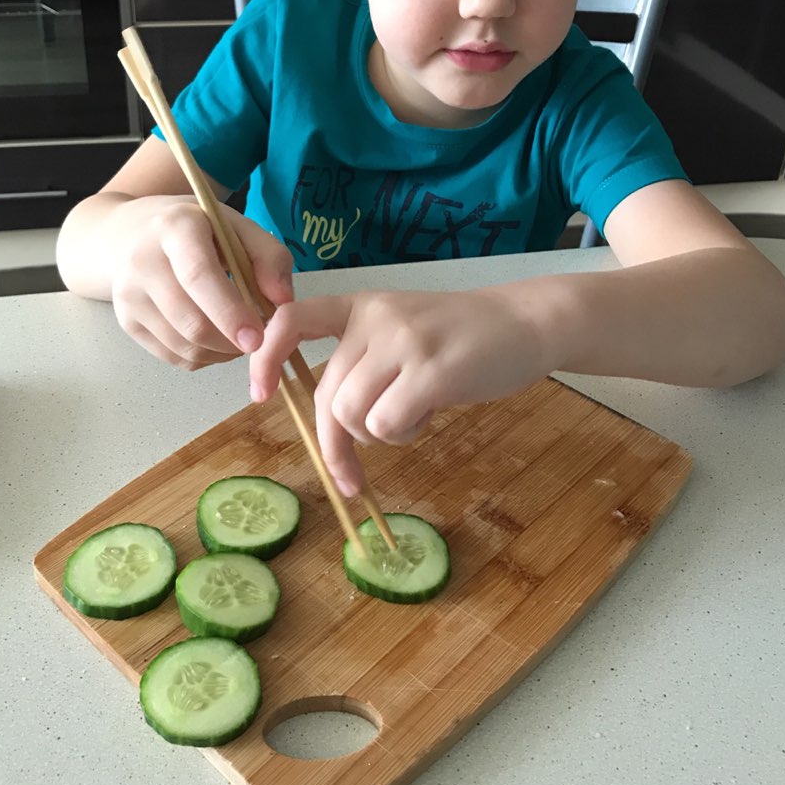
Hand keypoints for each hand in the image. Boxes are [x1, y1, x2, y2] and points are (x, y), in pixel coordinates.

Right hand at [108, 196, 294, 368]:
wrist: (129, 234)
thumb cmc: (195, 230)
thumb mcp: (236, 227)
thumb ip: (269, 256)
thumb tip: (282, 300)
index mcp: (175, 229)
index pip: (198, 276)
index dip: (229, 312)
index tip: (257, 339)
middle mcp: (143, 262)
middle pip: (190, 321)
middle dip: (231, 342)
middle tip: (258, 339)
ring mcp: (129, 296)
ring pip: (183, 346)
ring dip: (221, 352)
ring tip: (238, 336)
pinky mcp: (127, 323)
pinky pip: (174, 356)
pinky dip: (203, 357)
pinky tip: (215, 338)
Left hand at [249, 287, 549, 494]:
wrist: (526, 323)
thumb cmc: (461, 337)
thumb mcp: (402, 331)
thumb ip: (363, 359)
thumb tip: (325, 417)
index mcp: (360, 306)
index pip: (292, 320)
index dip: (265, 358)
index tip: (259, 393)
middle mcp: (375, 319)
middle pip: (327, 395)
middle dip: (334, 444)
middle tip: (351, 477)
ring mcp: (404, 342)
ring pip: (352, 413)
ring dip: (375, 436)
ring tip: (409, 419)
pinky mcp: (432, 371)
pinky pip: (386, 425)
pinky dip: (402, 435)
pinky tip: (427, 416)